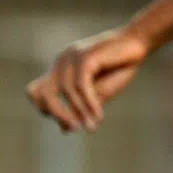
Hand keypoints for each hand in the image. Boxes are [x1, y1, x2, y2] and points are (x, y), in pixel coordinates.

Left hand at [25, 28, 148, 132]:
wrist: (137, 44)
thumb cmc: (119, 67)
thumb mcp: (98, 93)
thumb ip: (80, 108)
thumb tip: (64, 129)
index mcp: (59, 69)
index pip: (35, 92)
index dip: (44, 109)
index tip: (67, 122)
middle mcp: (61, 62)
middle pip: (42, 93)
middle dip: (57, 114)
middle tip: (75, 129)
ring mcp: (71, 57)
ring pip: (66, 92)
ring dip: (80, 112)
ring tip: (92, 126)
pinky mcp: (85, 56)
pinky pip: (81, 86)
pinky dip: (89, 104)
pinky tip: (99, 116)